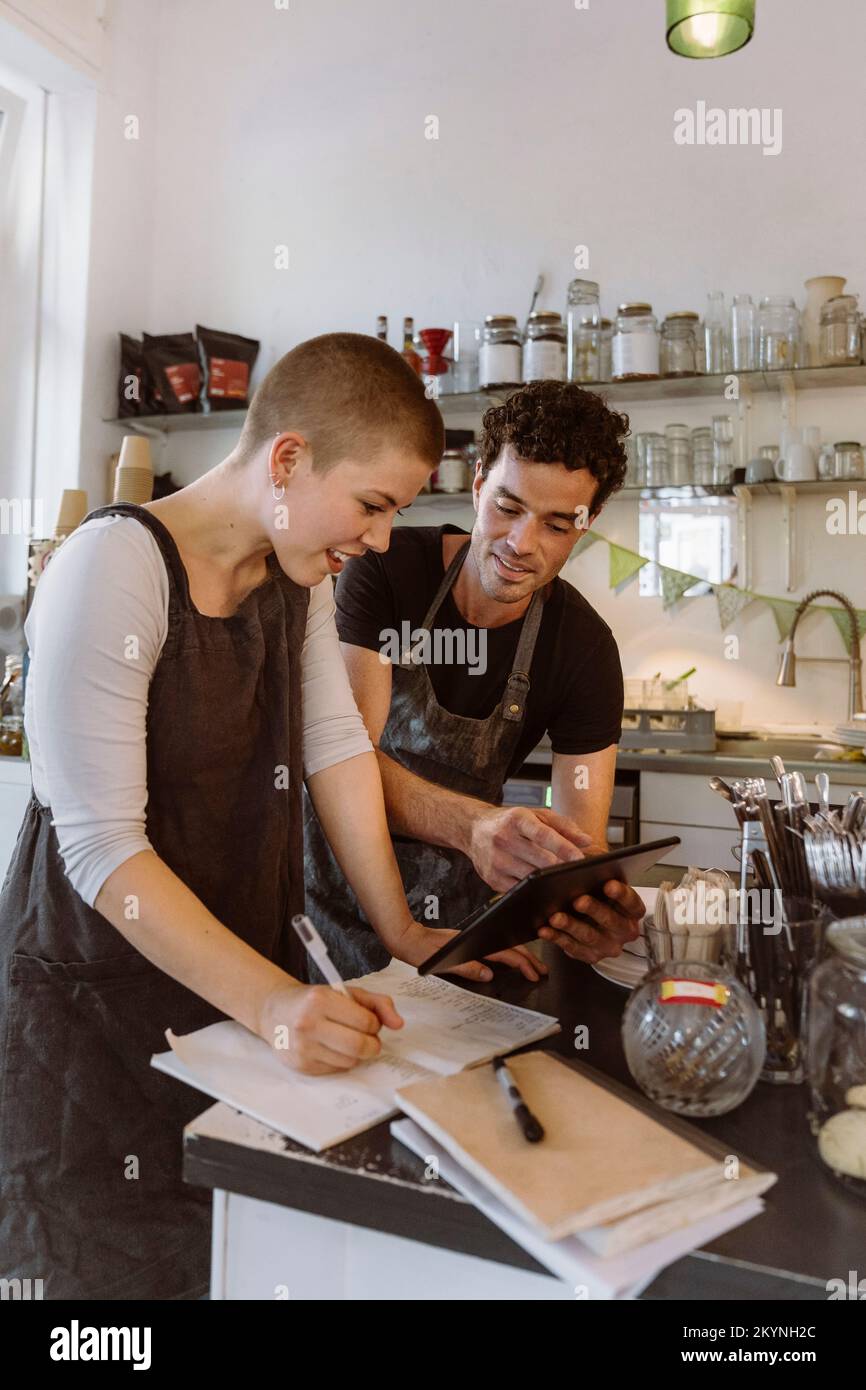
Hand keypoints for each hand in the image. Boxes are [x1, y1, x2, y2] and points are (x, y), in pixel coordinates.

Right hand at [259, 984, 403, 1074]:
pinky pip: (336, 1070)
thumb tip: (398, 1024)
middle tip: (368, 1039)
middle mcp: (308, 1024)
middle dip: (372, 1044)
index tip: (368, 1021)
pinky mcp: (301, 1066)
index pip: (366, 1022)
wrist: (275, 1011)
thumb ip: (377, 1003)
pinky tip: (331, 1048)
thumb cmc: (315, 1000)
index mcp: (320, 1000)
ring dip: (356, 1054)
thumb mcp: (346, 992)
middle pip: (359, 1046)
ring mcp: (303, 1048)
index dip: (374, 1023)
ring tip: (346, 1040)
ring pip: (350, 1062)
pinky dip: (341, 1061)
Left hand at [389, 920, 548, 985]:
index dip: (523, 963)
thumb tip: (489, 974)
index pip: (505, 953)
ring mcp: (472, 940)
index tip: (535, 974)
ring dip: (519, 955)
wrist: (404, 937)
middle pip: (509, 947)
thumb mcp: (443, 962)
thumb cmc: (419, 950)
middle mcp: (475, 939)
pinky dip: (505, 954)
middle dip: (528, 958)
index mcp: (473, 943)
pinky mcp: (467, 942)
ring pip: (502, 946)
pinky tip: (507, 959)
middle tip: (543, 970)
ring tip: (532, 965)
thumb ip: (466, 968)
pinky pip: (492, 948)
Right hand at [468, 805, 592, 891]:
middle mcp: (503, 838)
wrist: (473, 828)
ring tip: (562, 881)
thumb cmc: (510, 821)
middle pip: (539, 860)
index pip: (543, 834)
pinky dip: (533, 890)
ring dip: (549, 882)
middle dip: (560, 868)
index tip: (580, 858)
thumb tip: (587, 841)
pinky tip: (543, 888)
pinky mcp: (491, 878)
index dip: (563, 847)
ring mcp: (496, 860)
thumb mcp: (536, 815)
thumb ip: (564, 826)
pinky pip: (519, 889)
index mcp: (517, 819)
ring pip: (531, 878)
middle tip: (576, 874)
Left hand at [538, 879, 644, 963]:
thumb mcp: (600, 878)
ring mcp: (608, 945)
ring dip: (571, 926)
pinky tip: (545, 930)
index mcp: (632, 910)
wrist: (590, 919)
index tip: (609, 884)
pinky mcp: (590, 956)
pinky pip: (573, 949)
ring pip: (590, 937)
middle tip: (579, 900)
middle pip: (612, 922)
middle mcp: (624, 930)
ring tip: (556, 917)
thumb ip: (597, 870)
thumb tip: (583, 857)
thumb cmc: (597, 894)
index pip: (632, 903)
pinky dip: (557, 939)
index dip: (622, 894)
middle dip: (595, 910)